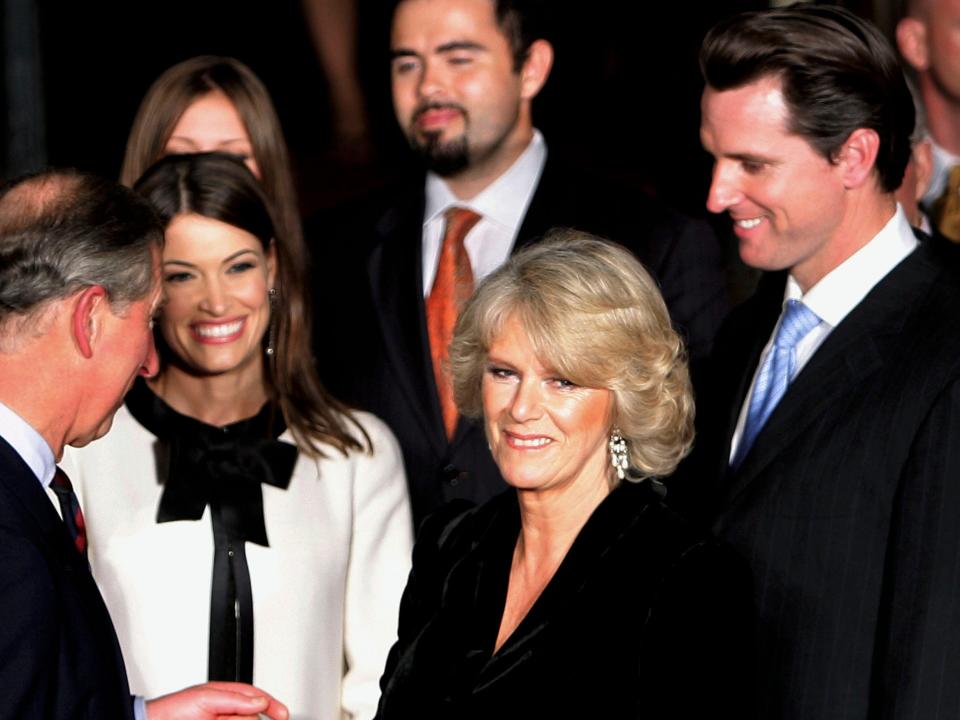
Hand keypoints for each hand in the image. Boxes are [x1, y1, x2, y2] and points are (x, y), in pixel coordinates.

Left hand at [146, 681, 288, 718]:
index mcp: (225, 696)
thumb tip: (260, 701)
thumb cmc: (173, 710)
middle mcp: (225, 712)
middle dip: (251, 717)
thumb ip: (235, 699)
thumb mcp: (206, 698)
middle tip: (248, 718)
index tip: (283, 714)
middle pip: (251, 716)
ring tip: (222, 719)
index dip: (271, 705)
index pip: (255, 698)